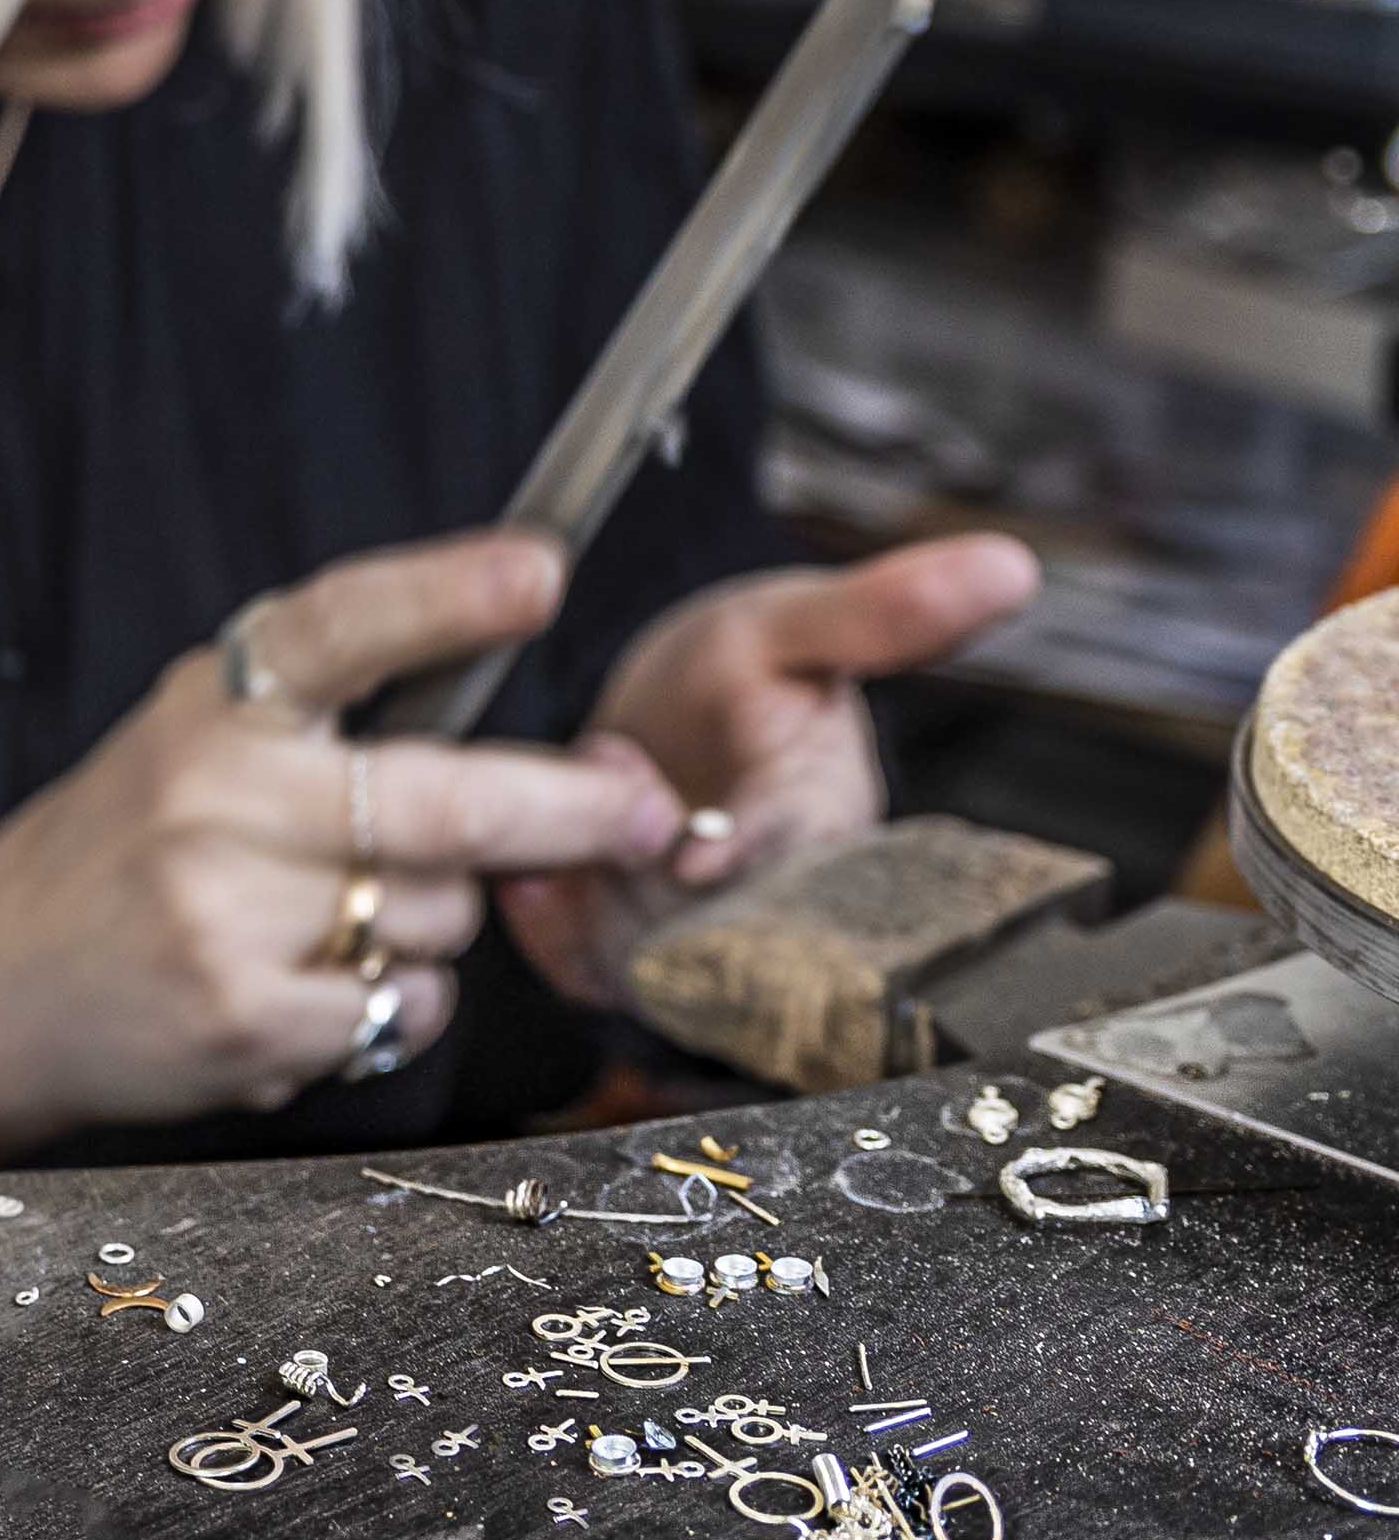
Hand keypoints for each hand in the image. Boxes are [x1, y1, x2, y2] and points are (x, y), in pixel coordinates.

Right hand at [0, 532, 684, 1162]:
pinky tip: (330, 984)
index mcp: (221, 702)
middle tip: (650, 814)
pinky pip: (410, 1001)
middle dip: (578, 811)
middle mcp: (222, 792)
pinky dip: (406, 998)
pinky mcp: (244, 1016)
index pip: (344, 626)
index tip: (539, 574)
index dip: (448, 596)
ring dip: (441, 919)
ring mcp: (228, 909)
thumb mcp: (207, 738)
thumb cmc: (134, 848)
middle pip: (451, 800)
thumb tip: (542, 735)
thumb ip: (343, 723)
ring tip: (342, 916)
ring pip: (446, 911)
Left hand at [499, 535, 1038, 1006]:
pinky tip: (532, 872)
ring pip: (642, 956)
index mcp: (830, 818)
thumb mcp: (796, 620)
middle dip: (641, 860)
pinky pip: (581, 973)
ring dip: (590, 878)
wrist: (656, 720)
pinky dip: (546, 921)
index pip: (803, 857)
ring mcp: (702, 940)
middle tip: (613, 759)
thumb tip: (1008, 566)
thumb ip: (884, 610)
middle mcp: (774, 900)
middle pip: (710, 924)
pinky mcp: (633, 966)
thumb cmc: (736, 670)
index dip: (748, 855)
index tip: (699, 854)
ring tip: (588, 784)